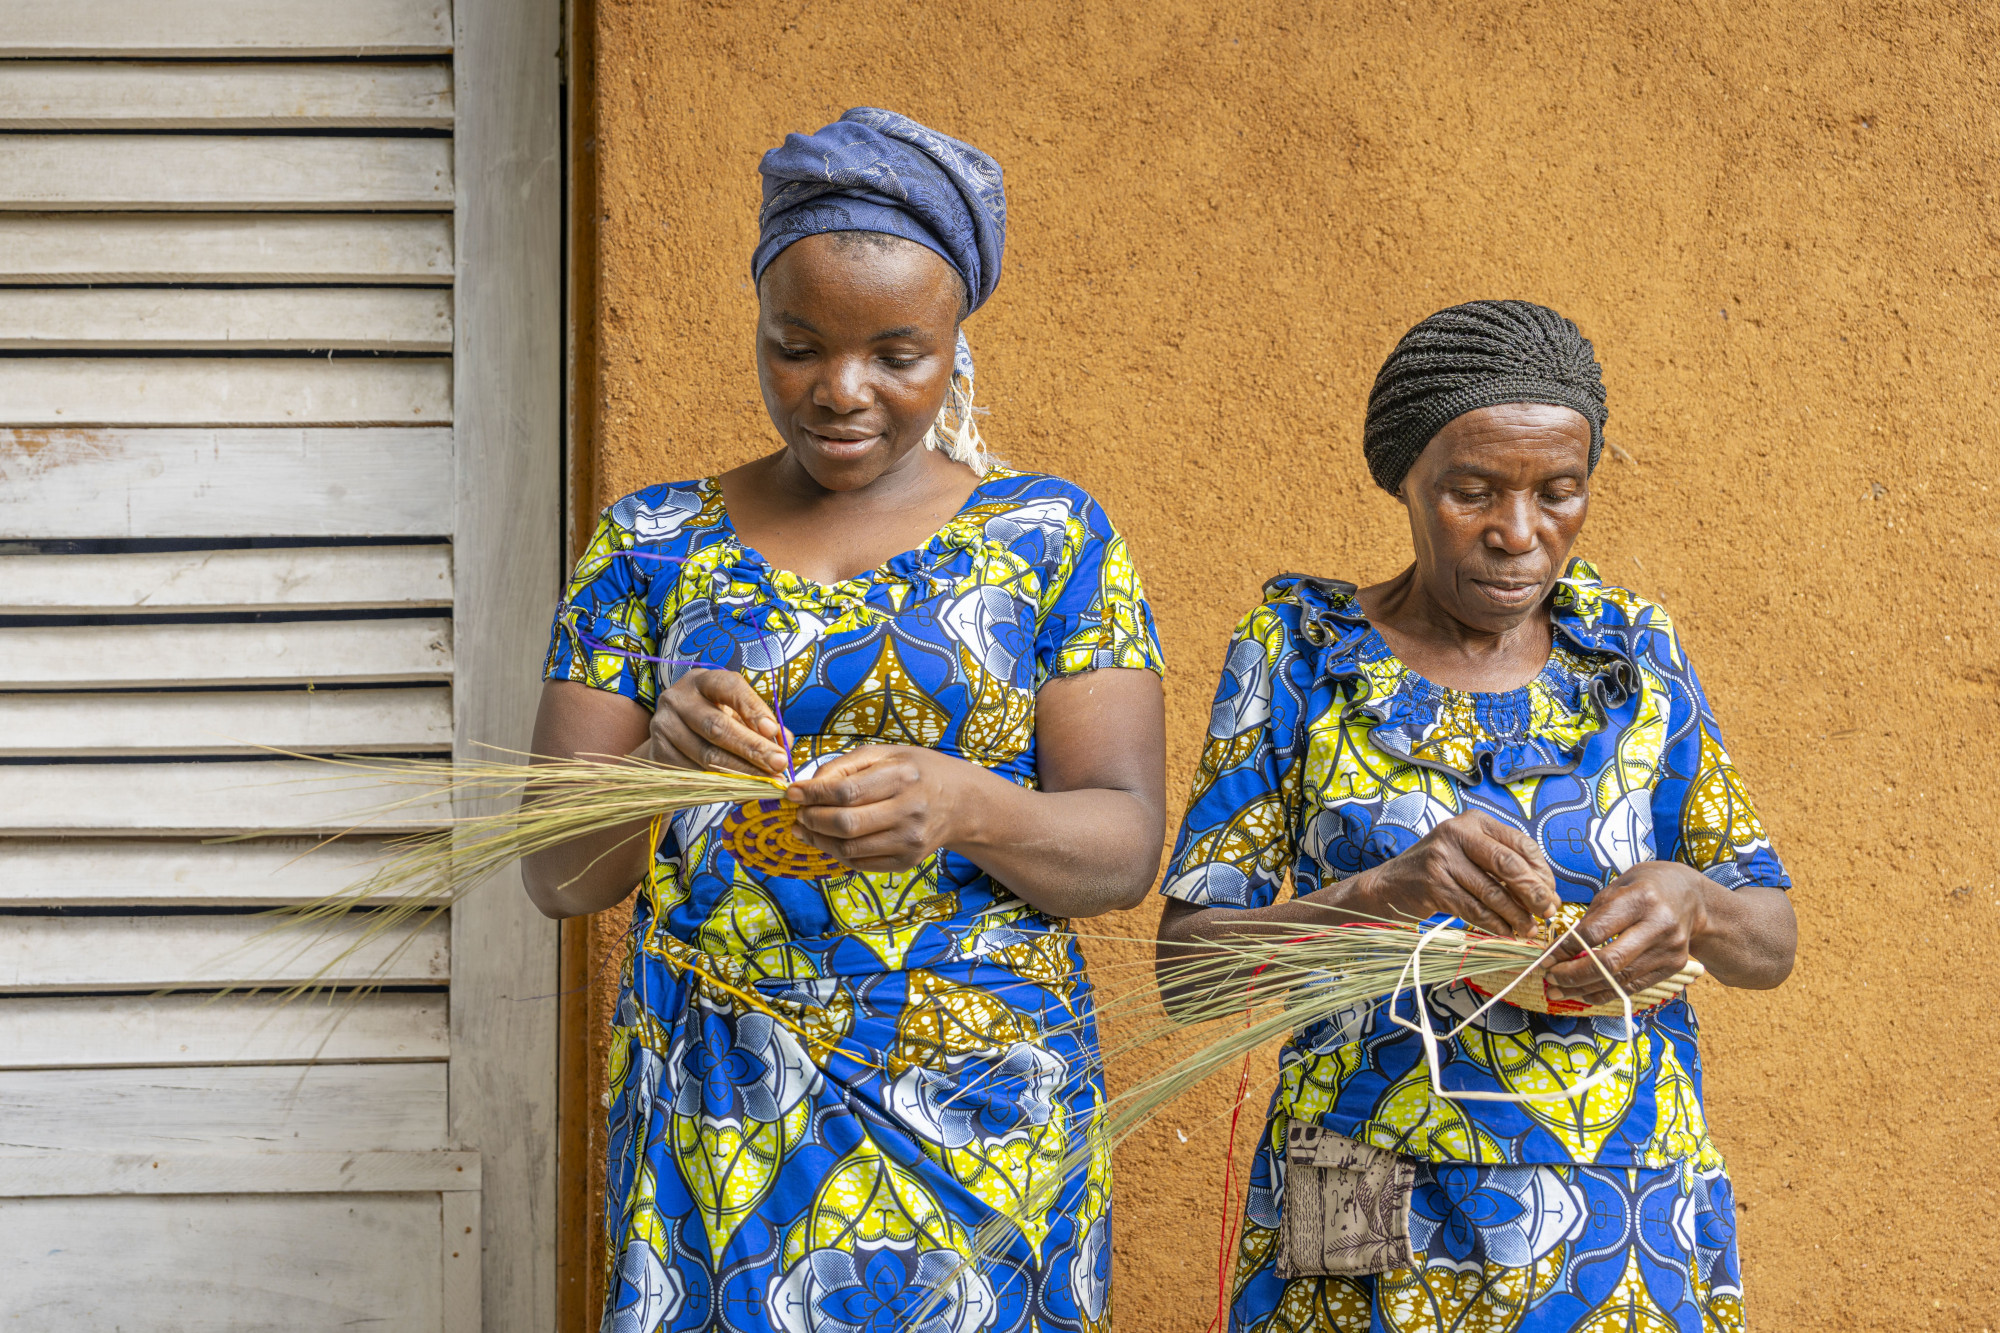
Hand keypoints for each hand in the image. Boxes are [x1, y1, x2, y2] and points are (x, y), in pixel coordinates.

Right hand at [647, 669, 790, 776]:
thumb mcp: (736, 713)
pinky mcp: (658, 753)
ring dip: (742, 770)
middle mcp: (678, 698)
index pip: (729, 687)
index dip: (752, 709)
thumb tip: (785, 742)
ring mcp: (664, 725)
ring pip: (706, 754)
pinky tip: (743, 788)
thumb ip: (761, 724)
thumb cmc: (713, 719)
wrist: (671, 740)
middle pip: (716, 726)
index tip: (773, 731)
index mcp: (702, 680)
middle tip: (778, 763)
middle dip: (751, 747)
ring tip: (767, 780)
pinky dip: (722, 783)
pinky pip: (694, 773)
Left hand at [784, 746, 971, 872]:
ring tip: (807, 827)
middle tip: (799, 813)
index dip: (813, 794)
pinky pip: (860, 863)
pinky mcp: (907, 862)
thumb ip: (844, 766)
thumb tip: (807, 787)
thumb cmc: (915, 771)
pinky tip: (829, 840)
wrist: (960, 802)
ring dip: (819, 840)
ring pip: (849, 849)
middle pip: (845, 824)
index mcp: (902, 776)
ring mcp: (909, 840)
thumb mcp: (884, 754)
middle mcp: (909, 810)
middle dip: (812, 819)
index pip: (846, 791)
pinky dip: (837, 853)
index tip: (792, 792)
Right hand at [1342, 811, 1558, 936]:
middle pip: (1509, 864)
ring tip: (1529, 929)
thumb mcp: (1470, 854)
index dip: (1541, 871)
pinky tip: (1505, 932)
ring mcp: (1442, 857)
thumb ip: (1503, 865)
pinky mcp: (1433, 883)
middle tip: (1548, 912)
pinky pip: (1473, 909)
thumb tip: (1546, 893)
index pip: (1520, 843)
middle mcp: (1457, 832)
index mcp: (1474, 820)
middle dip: (1534, 893)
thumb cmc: (1440, 870)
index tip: (1552, 894)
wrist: (1390, 884)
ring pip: (1492, 892)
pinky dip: (1493, 924)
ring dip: (1516, 915)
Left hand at [1543, 861, 1711, 1003]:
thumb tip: (1561, 947)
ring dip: (1585, 989)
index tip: (1547, 959)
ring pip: (1620, 980)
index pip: (1595, 932)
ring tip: (1559, 991)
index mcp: (1640, 899)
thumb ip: (1592, 915)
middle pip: (1609, 962)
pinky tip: (1585, 993)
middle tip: (1550, 980)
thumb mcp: (1618, 886)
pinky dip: (1606, 992)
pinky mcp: (1674, 966)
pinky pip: (1633, 986)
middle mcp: (1658, 925)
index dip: (1566, 949)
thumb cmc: (1646, 886)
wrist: (1692, 897)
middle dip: (1574, 976)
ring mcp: (1669, 949)